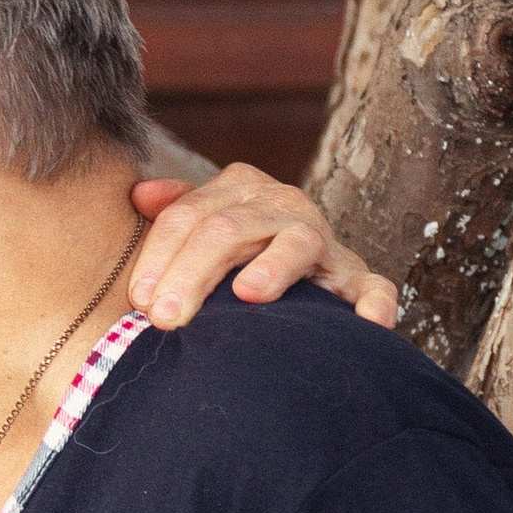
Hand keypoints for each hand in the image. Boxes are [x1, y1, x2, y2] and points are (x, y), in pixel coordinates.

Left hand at [128, 167, 399, 331]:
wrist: (301, 275)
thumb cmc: (235, 255)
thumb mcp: (202, 225)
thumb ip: (174, 211)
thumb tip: (140, 195)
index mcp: (241, 190)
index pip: (190, 215)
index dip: (160, 255)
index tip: (140, 298)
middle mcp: (283, 206)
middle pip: (230, 230)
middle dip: (193, 273)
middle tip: (166, 318)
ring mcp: (323, 241)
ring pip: (297, 242)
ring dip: (273, 267)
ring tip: (247, 294)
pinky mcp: (358, 278)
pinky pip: (372, 286)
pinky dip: (371, 302)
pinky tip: (364, 322)